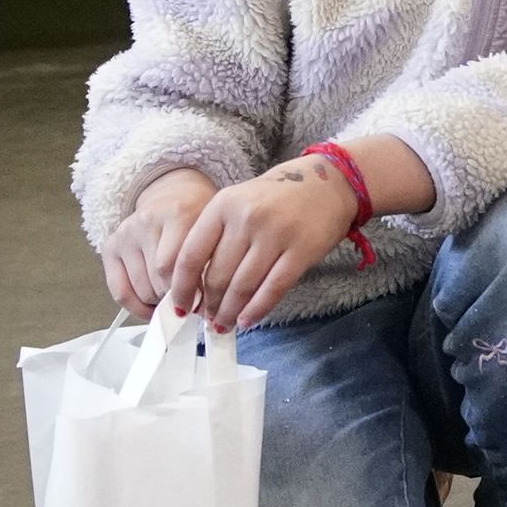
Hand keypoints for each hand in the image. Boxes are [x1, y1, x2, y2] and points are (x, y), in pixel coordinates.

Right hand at [96, 166, 217, 316]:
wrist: (175, 196)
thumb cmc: (197, 218)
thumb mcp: (212, 231)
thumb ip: (210, 262)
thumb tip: (200, 307)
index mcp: (177, 213)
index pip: (173, 266)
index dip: (187, 292)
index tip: (199, 305)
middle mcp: (146, 220)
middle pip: (157, 279)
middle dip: (176, 298)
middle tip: (189, 301)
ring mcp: (125, 233)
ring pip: (141, 289)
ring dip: (159, 303)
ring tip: (174, 297)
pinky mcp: (110, 246)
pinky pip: (119, 291)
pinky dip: (136, 307)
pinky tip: (151, 308)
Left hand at [177, 157, 367, 332]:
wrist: (328, 182)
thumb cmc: (276, 198)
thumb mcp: (238, 203)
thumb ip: (215, 236)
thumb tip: (194, 286)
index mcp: (223, 204)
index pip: (191, 255)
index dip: (182, 288)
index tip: (179, 307)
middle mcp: (247, 217)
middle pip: (217, 275)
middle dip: (209, 305)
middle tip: (208, 319)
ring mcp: (276, 233)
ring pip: (243, 286)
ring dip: (230, 312)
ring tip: (225, 324)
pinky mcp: (302, 250)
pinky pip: (273, 288)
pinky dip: (257, 310)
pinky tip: (247, 320)